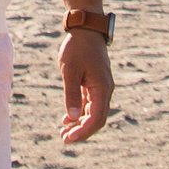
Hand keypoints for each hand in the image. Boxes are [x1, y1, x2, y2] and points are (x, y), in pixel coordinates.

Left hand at [58, 29, 111, 145]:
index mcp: (102, 88)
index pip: (96, 118)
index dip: (83, 131)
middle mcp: (105, 90)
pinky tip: (67, 119)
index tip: (68, 138)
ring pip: (94, 113)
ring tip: (64, 132)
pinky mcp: (95, 84)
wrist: (85, 29)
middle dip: (82, 131)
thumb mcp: (70, 71)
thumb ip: (71, 94)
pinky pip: (90, 104)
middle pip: (97, 119)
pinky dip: (80, 113)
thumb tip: (72, 117)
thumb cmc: (77, 48)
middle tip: (64, 139)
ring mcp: (101, 87)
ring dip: (80, 124)